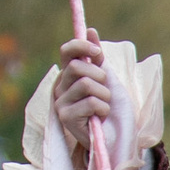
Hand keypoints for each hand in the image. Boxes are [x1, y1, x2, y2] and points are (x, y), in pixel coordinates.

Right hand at [54, 45, 113, 169]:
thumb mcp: (105, 79)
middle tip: (104, 90)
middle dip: (100, 77)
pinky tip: (99, 118)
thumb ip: (97, 57)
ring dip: (104, 96)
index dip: (82, 47)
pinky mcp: (65, 118)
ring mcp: (60, 102)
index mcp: (68, 74)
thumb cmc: (107, 107)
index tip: (98, 54)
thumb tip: (91, 30)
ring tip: (104, 106)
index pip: (67, 51)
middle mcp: (60, 86)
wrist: (110, 138)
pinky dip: (103, 110)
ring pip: (87, 85)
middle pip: (79, 68)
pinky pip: (91, 103)